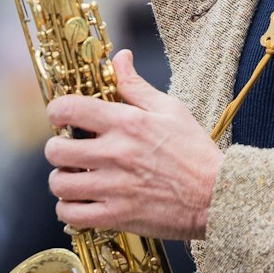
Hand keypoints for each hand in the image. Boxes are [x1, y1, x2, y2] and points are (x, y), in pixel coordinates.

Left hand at [45, 49, 223, 239]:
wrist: (218, 196)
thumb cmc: (195, 152)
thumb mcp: (170, 110)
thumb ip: (136, 86)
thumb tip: (119, 57)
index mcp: (126, 123)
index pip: (67, 108)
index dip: (56, 112)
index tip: (62, 119)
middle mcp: (115, 153)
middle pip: (55, 150)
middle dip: (58, 150)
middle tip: (71, 153)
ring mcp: (114, 186)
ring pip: (59, 184)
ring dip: (64, 181)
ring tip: (77, 179)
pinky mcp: (117, 215)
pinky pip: (71, 214)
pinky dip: (70, 209)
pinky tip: (82, 203)